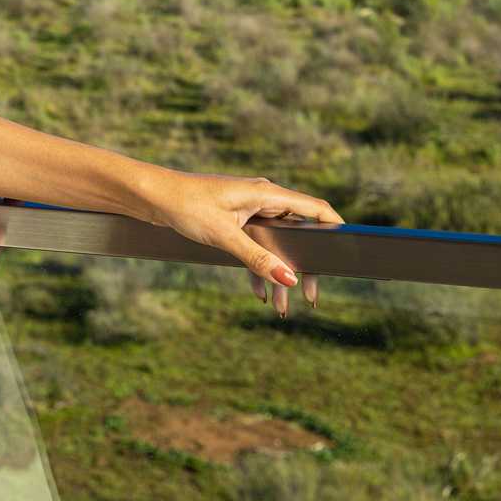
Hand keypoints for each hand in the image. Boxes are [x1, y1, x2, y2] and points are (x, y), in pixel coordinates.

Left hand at [145, 170, 342, 314]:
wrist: (151, 196)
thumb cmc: (185, 206)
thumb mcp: (224, 236)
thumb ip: (258, 258)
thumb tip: (290, 278)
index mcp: (267, 194)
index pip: (315, 209)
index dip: (336, 229)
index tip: (348, 254)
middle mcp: (263, 198)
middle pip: (299, 233)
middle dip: (303, 266)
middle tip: (310, 296)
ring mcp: (249, 208)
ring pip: (277, 243)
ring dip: (279, 272)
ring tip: (280, 306)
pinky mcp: (235, 219)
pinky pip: (257, 244)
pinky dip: (259, 267)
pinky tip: (258, 292)